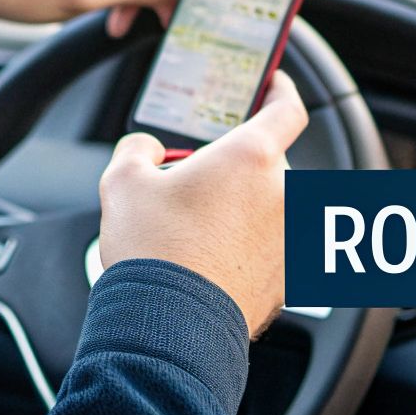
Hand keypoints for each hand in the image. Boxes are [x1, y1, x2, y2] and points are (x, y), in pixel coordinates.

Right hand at [94, 72, 308, 337]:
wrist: (168, 327)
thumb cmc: (153, 253)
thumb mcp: (123, 182)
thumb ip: (138, 150)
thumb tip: (146, 149)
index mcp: (251, 157)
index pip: (287, 108)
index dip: (280, 90)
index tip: (272, 87)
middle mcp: (283, 193)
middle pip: (268, 163)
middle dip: (237, 168)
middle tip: (199, 183)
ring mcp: (292, 238)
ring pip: (270, 207)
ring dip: (244, 208)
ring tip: (198, 229)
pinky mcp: (289, 277)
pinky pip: (272, 247)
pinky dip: (250, 246)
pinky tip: (211, 259)